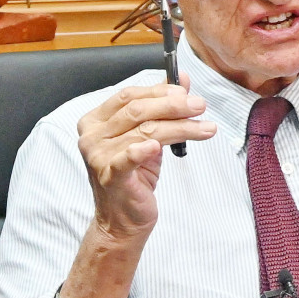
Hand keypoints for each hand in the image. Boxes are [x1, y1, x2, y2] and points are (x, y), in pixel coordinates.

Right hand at [75, 77, 216, 243]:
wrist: (123, 219)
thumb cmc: (135, 175)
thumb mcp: (148, 135)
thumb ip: (160, 106)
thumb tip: (180, 78)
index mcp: (96, 121)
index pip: (128, 95)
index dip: (159, 90)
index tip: (186, 92)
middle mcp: (91, 136)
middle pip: (137, 111)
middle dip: (173, 106)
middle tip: (200, 106)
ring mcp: (97, 157)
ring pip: (145, 132)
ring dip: (181, 127)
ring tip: (206, 128)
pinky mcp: (109, 178)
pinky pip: (126, 159)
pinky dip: (142, 151)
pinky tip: (157, 147)